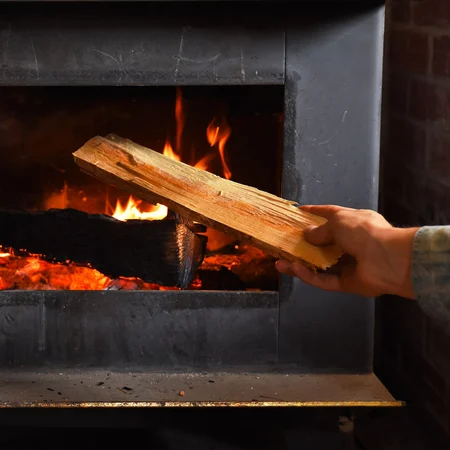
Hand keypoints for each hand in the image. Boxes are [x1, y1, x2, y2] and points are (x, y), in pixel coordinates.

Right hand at [275, 205, 418, 297]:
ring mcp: (348, 264)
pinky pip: (324, 280)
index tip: (298, 213)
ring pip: (319, 265)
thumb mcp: (338, 222)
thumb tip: (307, 234)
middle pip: (322, 243)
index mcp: (354, 222)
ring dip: (300, 263)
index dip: (314, 213)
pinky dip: (309, 275)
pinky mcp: (346, 283)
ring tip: (279, 262)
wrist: (389, 260)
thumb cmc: (364, 232)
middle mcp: (351, 242)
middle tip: (284, 243)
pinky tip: (294, 270)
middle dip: (303, 244)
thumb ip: (320, 230)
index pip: (330, 214)